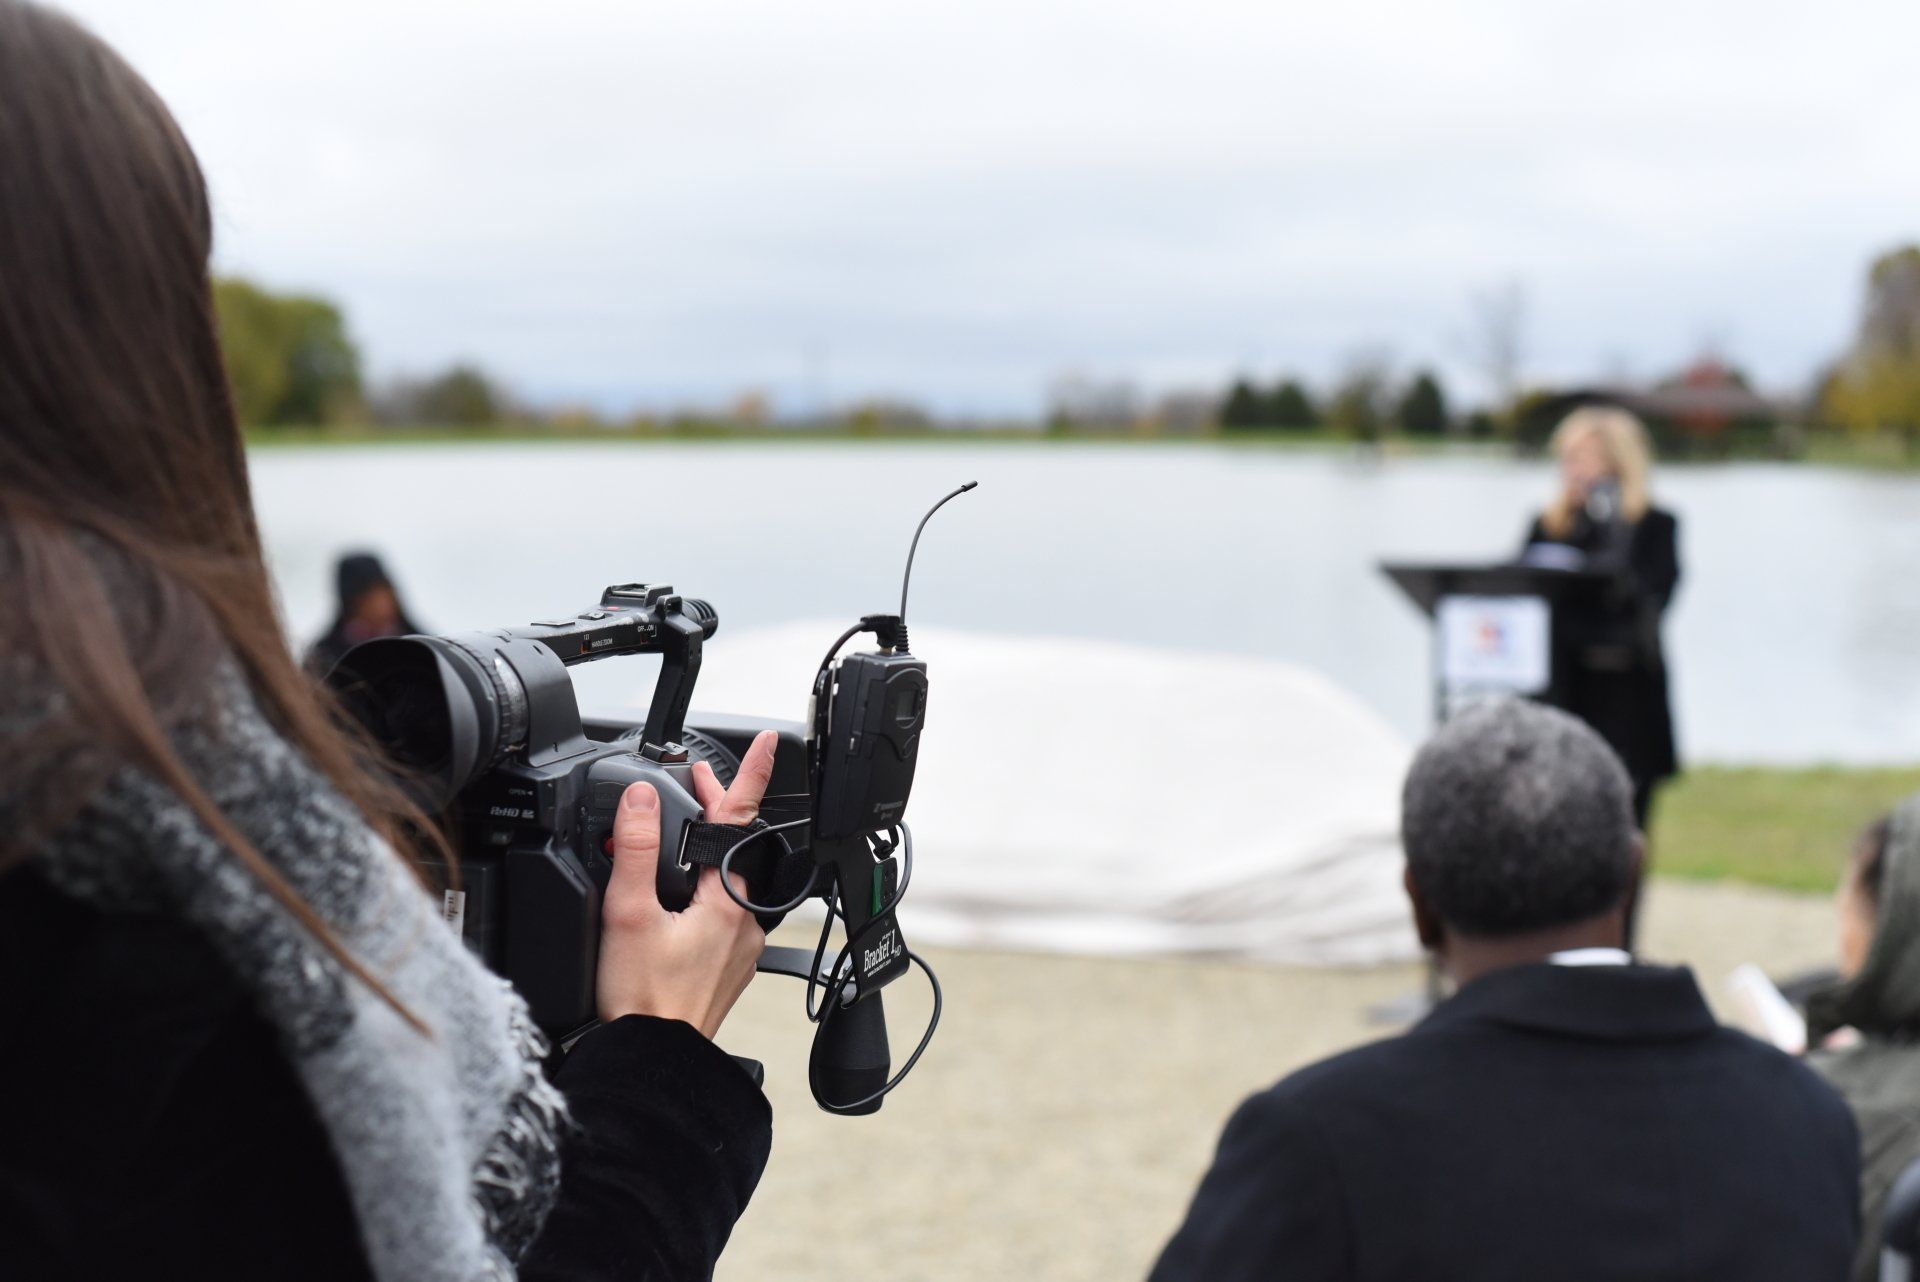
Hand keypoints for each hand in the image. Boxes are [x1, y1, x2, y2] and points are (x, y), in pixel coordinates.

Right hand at [595, 732, 777, 1037]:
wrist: (654, 1063)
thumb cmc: (644, 1001)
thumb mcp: (627, 914)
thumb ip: (634, 851)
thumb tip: (637, 800)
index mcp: (727, 900)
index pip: (742, 820)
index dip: (752, 775)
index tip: (772, 742)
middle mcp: (744, 921)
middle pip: (736, 848)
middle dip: (715, 810)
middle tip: (693, 780)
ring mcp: (739, 946)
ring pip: (728, 881)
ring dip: (705, 853)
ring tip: (675, 833)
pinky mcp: (727, 967)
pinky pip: (721, 914)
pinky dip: (701, 892)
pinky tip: (674, 896)